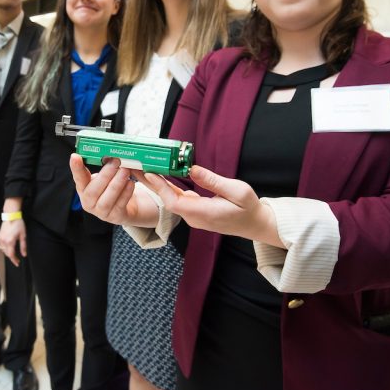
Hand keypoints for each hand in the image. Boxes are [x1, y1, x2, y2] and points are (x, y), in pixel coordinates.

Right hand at [0, 219, 26, 266]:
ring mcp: (1, 238)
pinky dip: (5, 248)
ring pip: (3, 250)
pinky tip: (9, 248)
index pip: (11, 255)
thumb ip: (23, 246)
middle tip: (17, 260)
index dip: (14, 260)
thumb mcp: (23, 235)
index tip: (17, 263)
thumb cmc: (18, 224)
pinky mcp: (0, 236)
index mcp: (10, 241)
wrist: (11, 215)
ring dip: (8, 253)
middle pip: (6, 253)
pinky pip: (1, 245)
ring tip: (13, 255)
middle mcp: (4, 241)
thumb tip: (24, 255)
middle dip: (12, 257)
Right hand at [69, 154, 140, 224]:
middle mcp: (89, 202)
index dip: (76, 168)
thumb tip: (109, 151)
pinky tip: (131, 183)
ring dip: (116, 184)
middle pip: (93, 191)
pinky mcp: (115, 217)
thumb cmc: (111, 187)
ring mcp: (101, 212)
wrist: (126, 206)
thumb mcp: (104, 177)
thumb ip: (103, 167)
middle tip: (116, 161)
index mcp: (83, 189)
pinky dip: (125, 193)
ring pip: (106, 200)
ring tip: (125, 171)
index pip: (78, 178)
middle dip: (105, 175)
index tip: (75, 157)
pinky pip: (119, 205)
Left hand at [143, 165, 282, 247]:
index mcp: (203, 213)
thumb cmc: (247, 208)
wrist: (254, 224)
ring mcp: (193, 215)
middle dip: (151, 183)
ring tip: (142, 167)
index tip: (150, 173)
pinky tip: (159, 175)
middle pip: (167, 200)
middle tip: (135, 166)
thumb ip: (213, 181)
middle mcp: (194, 216)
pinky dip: (167, 186)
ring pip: (170, 199)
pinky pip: (177, 198)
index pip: (174, 202)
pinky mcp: (195, 211)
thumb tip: (193, 169)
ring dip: (157, 184)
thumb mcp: (236, 190)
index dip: (160, 188)